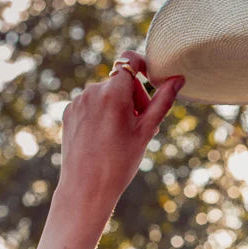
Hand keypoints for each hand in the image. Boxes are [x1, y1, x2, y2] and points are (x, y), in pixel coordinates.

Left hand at [58, 50, 183, 206]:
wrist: (87, 187)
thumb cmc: (121, 162)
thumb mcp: (146, 131)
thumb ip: (162, 101)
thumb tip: (178, 79)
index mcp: (113, 93)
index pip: (129, 60)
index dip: (142, 66)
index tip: (150, 80)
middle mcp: (92, 91)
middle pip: (120, 82)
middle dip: (133, 98)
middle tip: (140, 127)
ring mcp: (78, 101)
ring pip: (105, 94)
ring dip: (117, 108)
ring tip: (122, 137)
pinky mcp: (69, 112)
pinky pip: (90, 105)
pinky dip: (101, 115)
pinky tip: (104, 139)